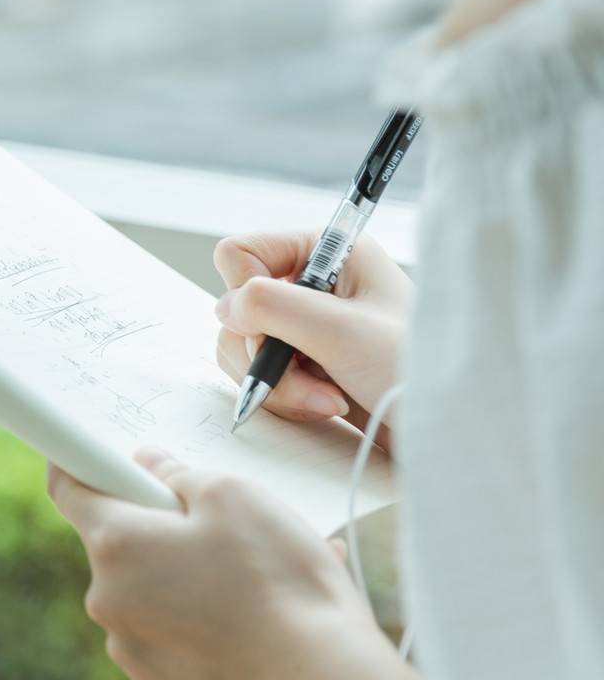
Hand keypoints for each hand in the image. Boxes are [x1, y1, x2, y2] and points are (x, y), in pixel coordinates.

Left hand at [48, 449, 393, 679]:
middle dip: (160, 531)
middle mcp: (106, 600)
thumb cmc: (278, 581)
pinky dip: (198, 625)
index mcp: (115, 544)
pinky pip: (168, 639)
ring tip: (254, 580)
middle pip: (119, 547)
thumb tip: (150, 466)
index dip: (77, 465)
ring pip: (148, 595)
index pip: (70, 491)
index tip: (87, 457)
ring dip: (185, 579)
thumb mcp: (236, 497)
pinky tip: (250, 622)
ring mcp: (129, 650)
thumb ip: (179, 474)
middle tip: (219, 528)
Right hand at [213, 231, 410, 444]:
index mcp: (329, 253)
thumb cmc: (416, 371)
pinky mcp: (306, 365)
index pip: (241, 253)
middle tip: (310, 376)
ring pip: (243, 347)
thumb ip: (273, 306)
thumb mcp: (342, 331)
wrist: (451, 427)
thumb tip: (227, 308)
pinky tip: (327, 406)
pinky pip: (261, 376)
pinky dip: (285, 397)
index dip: (246, 293)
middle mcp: (314, 284)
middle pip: (237, 309)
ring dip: (276, 382)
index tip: (280, 327)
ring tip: (325, 400)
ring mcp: (307, 327)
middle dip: (267, 354)